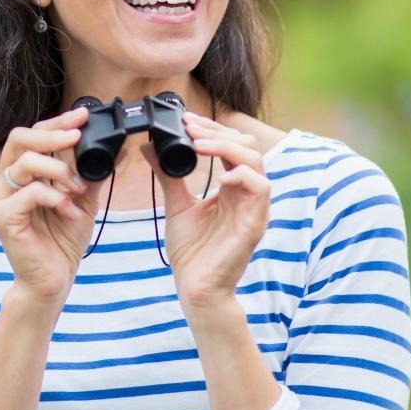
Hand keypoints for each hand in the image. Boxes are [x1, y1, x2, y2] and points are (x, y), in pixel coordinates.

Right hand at [0, 107, 105, 304]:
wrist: (52, 279)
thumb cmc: (62, 239)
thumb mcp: (82, 199)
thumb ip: (93, 173)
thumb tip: (117, 148)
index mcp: (19, 172)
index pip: (32, 134)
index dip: (57, 122)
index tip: (83, 115)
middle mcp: (3, 181)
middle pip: (20, 138)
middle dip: (52, 135)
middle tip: (77, 137)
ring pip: (25, 163)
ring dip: (59, 172)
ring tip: (78, 189)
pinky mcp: (3, 218)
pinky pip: (29, 193)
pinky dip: (55, 198)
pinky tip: (70, 212)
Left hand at [140, 112, 270, 307]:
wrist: (195, 288)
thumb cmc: (192, 252)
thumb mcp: (177, 204)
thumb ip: (168, 175)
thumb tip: (149, 146)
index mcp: (231, 188)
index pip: (231, 146)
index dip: (212, 130)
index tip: (186, 121)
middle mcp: (245, 194)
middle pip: (247, 147)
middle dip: (218, 133)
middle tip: (190, 129)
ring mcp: (253, 208)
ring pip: (256, 161)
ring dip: (227, 147)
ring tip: (199, 145)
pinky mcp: (255, 223)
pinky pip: (261, 189)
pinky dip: (242, 175)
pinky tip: (220, 175)